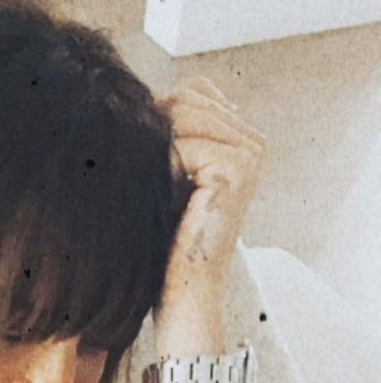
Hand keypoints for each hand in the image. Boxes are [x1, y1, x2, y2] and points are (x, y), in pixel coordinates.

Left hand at [156, 76, 265, 316]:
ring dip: (152, 147)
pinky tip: (155, 195)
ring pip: (183, 116)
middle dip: (151, 129)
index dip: (155, 118)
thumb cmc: (167, 239)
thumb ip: (165, 133)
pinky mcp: (237, 167)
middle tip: (131, 169)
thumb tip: (133, 97)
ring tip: (142, 182)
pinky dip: (160, 167)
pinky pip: (184, 144)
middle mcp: (251, 140)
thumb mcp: (166, 174)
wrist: (183, 288)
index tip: (134, 155)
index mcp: (240, 137)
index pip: (191, 93)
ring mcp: (249, 151)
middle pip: (186, 98)